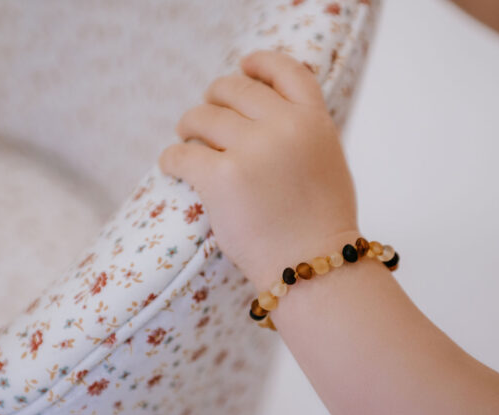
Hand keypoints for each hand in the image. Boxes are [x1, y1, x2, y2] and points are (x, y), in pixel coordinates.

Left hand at [159, 49, 359, 291]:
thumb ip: (304, 132)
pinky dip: (172, 159)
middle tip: (202, 118)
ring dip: (188, 127)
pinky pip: (182, 154)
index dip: (259, 64)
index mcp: (314, 120)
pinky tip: (171, 165)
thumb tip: (268, 112)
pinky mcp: (221, 178)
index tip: (242, 65)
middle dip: (212, 100)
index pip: (285, 70)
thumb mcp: (327, 163)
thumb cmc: (321, 225)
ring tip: (186, 140)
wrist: (313, 266)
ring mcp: (251, 150)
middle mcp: (283, 126)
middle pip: (233, 89)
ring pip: (201, 118)